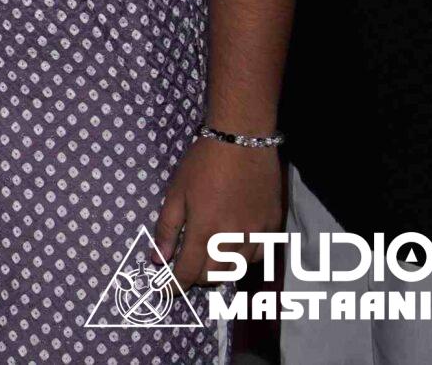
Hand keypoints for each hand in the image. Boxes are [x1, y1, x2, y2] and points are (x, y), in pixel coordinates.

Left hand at [154, 139, 282, 286]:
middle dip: (197, 277)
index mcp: (205, 231)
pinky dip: (244, 258)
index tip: (168, 290)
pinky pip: (259, 255)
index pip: (189, 272)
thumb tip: (158, 259)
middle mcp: (233, 239)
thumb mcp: (176, 193)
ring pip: (238, 270)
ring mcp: (257, 235)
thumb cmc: (203, 164)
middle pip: (215, 276)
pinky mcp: (273, 227)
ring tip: (209, 256)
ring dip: (221, 269)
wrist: (242, 141)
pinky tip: (235, 247)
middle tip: (187, 266)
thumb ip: (166, 229)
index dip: (176, 285)